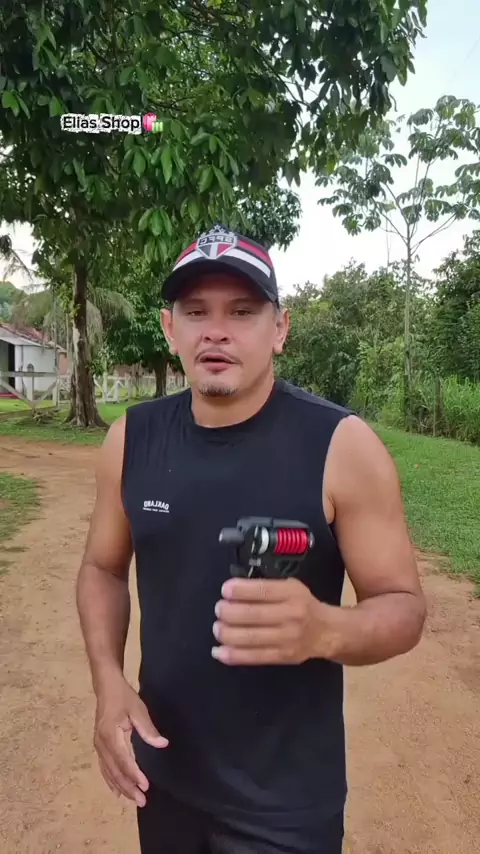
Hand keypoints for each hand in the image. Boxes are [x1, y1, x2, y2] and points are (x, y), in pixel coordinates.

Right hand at [94, 675, 167, 806]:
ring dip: (121, 787)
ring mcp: (98, 746)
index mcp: (110, 735)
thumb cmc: (123, 696)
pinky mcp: (99, 745)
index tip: (145, 785)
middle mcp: (101, 744)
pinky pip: (104, 768)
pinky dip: (111, 780)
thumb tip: (162, 744)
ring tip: (134, 799)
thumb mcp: (137, 708)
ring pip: (109, 772)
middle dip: (128, 787)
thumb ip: (148, 728)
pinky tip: (117, 790)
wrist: (105, 686)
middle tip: (142, 801)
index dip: (134, 774)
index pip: (123, 760)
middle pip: (115, 770)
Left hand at [212, 577, 332, 665]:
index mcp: (292, 594)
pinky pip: (253, 657)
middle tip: (219, 609)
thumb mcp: (291, 586)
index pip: (263, 591)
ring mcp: (287, 639)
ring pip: (249, 638)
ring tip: (218, 628)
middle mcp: (291, 616)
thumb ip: (267, 587)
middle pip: (252, 615)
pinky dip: (232, 655)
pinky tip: (218, 651)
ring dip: (226, 634)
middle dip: (228, 612)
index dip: (240, 590)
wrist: (326, 632)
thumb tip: (233, 590)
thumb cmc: (302, 604)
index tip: (225, 590)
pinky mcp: (282, 657)